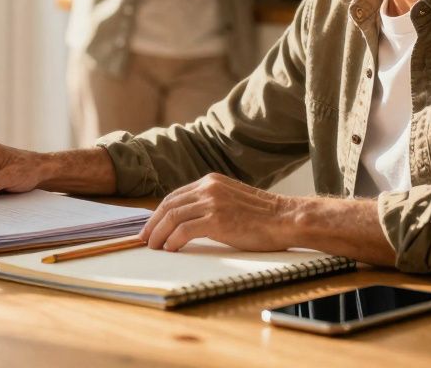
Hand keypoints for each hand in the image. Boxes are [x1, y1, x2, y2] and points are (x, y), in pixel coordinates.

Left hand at [139, 173, 296, 251]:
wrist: (286, 219)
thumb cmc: (264, 217)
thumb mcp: (232, 200)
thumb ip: (211, 203)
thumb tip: (188, 220)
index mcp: (211, 181)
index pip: (175, 196)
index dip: (159, 212)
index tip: (151, 226)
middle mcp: (209, 188)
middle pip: (169, 205)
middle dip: (153, 223)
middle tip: (144, 239)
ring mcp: (213, 202)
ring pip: (172, 217)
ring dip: (159, 234)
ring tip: (154, 247)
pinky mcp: (217, 220)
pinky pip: (184, 230)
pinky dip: (173, 240)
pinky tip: (170, 248)